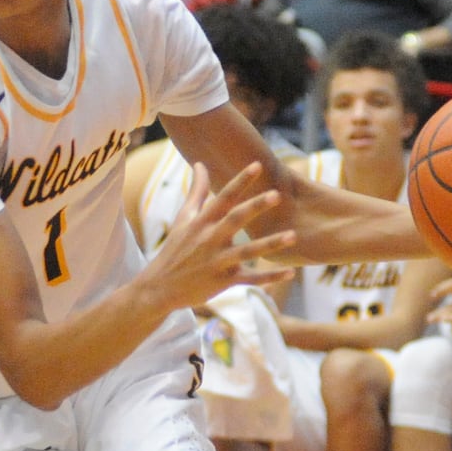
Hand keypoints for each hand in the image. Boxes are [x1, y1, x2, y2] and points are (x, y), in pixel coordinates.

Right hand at [142, 162, 296, 313]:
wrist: (159, 287)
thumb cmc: (175, 248)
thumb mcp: (183, 218)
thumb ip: (197, 191)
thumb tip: (200, 163)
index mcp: (202, 222)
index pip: (223, 197)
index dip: (240, 181)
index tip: (257, 165)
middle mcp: (209, 239)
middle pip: (235, 219)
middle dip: (255, 207)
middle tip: (276, 195)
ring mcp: (217, 261)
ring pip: (247, 251)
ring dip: (270, 244)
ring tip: (292, 236)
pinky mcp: (223, 281)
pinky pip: (250, 279)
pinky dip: (270, 278)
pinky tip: (290, 273)